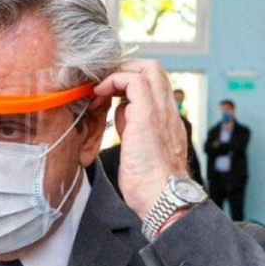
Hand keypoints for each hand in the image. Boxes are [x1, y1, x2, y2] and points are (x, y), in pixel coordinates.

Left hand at [94, 59, 188, 218]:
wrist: (162, 197)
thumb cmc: (148, 182)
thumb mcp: (139, 146)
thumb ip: (133, 126)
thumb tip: (120, 112)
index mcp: (166, 118)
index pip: (154, 84)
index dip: (131, 80)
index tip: (109, 91)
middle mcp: (167, 110)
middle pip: (153, 69)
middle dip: (125, 69)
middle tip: (103, 84)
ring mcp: (159, 111)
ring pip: (147, 69)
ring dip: (118, 73)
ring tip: (99, 89)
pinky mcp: (146, 116)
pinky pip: (133, 82)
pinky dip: (113, 81)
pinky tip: (99, 94)